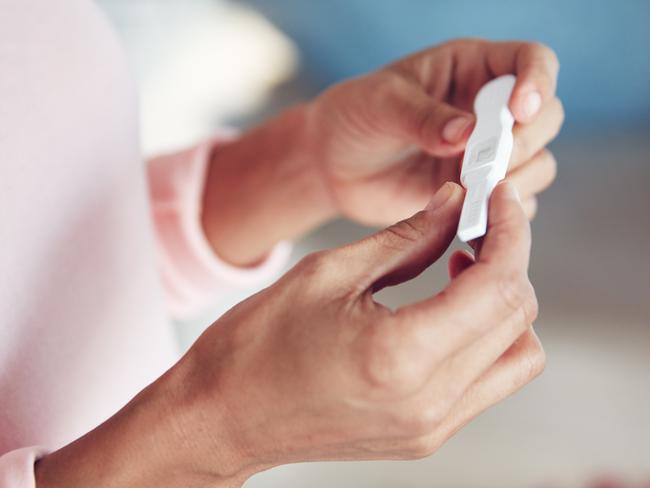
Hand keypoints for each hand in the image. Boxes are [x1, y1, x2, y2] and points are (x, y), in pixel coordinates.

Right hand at [189, 182, 541, 477]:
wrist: (223, 415)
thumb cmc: (257, 345)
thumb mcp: (329, 272)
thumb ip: (406, 238)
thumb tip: (455, 205)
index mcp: (401, 356)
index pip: (499, 287)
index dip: (512, 232)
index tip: (501, 198)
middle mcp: (429, 403)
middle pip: (518, 320)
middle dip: (511, 259)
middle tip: (479, 223)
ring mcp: (430, 428)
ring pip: (518, 356)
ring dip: (503, 303)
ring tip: (462, 267)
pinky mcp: (424, 435)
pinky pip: (487, 381)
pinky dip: (484, 336)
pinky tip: (447, 307)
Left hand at [304, 38, 562, 223]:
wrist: (333, 166)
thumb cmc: (355, 117)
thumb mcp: (381, 104)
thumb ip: (422, 117)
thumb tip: (468, 134)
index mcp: (471, 69)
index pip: (532, 61)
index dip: (538, 83)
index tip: (519, 111)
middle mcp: (489, 111)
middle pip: (547, 117)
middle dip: (524, 142)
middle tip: (484, 164)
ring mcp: (486, 155)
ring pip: (538, 164)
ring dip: (517, 181)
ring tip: (474, 192)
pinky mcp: (476, 193)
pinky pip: (511, 206)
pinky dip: (501, 214)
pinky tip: (471, 218)